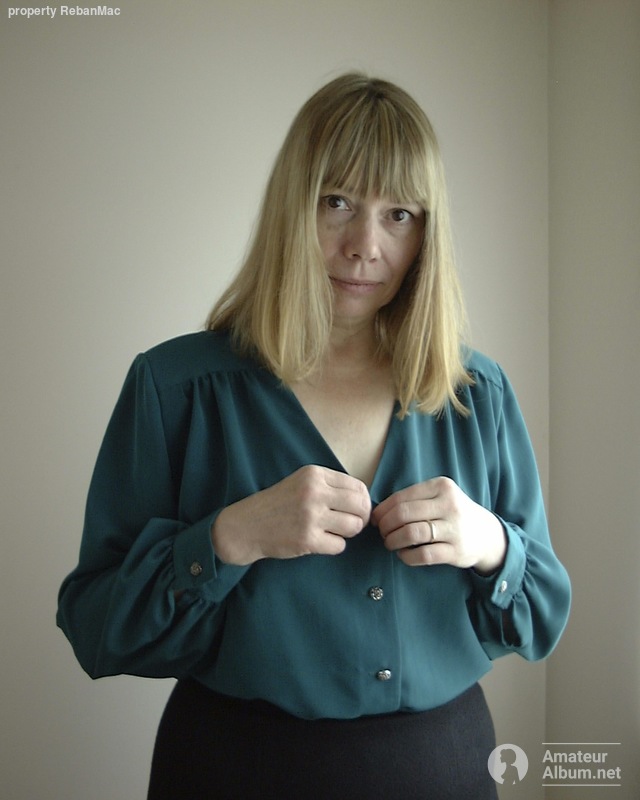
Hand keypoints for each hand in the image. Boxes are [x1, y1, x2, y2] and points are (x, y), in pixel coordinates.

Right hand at [212, 465, 370, 564]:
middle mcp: (313, 492)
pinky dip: (334, 545)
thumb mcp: (302, 482)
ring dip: (348, 532)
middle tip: (351, 523)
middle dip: (361, 517)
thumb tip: (364, 500)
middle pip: (361, 506)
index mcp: (314, 474)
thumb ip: (330, 486)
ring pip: (353, 526)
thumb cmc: (279, 504)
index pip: (358, 487)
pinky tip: (320, 541)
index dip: (363, 501)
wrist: (248, 526)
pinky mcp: (307, 540)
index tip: (357, 509)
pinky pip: (339, 545)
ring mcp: (310, 517)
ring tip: (334, 531)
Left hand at [371, 477, 506, 573]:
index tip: (375, 519)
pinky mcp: (456, 551)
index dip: (382, 510)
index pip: (401, 497)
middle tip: (382, 532)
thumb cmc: (452, 513)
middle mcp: (449, 505)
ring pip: (411, 533)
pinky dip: (406, 556)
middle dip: (385, 525)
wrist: (486, 535)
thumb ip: (413, 500)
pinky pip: (422, 555)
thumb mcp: (439, 497)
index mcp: (441, 486)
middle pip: (403, 514)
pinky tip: (404, 554)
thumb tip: (377, 513)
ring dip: (393, 540)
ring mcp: (455, 528)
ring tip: (390, 543)